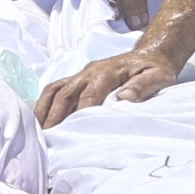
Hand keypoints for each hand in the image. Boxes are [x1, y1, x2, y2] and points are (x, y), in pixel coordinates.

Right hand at [43, 48, 178, 127]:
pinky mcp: (77, 78)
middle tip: (46, 139)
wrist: (151, 55)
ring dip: (43, 110)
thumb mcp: (158, 77)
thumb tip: (124, 97)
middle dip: (53, 117)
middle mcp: (89, 71)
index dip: (78, 116)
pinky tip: (39, 120)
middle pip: (64, 94)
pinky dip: (44, 104)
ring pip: (55, 90)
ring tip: (35, 131)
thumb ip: (142, 86)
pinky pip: (55, 89)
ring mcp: (81, 74)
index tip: (69, 134)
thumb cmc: (155, 70)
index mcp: (107, 72)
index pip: (88, 96)